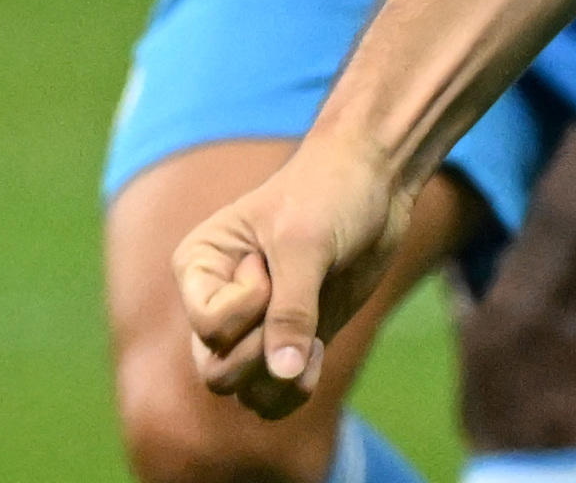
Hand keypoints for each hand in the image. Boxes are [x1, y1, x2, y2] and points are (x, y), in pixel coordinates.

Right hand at [174, 135, 412, 418]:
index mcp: (199, 267)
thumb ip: (292, 310)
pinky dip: (295, 390)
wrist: (376, 180)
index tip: (270, 261)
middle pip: (215, 372)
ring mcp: (252, 325)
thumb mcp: (306, 245)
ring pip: (242, 392)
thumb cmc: (330, 193)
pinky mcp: (289, 338)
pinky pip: (274, 396)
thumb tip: (283, 376)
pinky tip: (319, 353)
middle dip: (260, 354)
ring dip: (279, 382)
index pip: (210, 326)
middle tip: (300, 308)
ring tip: (313, 343)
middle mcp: (216, 302)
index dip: (250, 306)